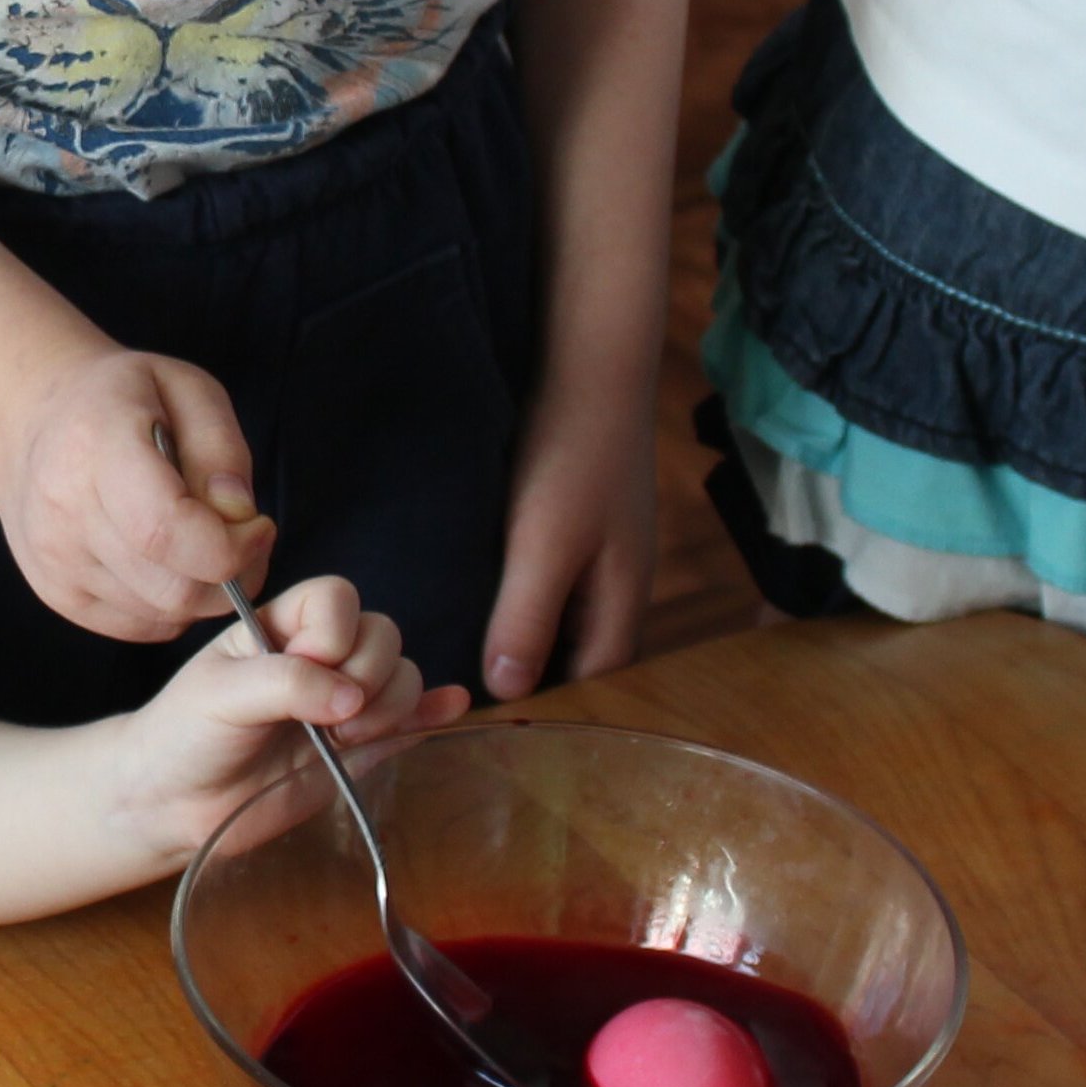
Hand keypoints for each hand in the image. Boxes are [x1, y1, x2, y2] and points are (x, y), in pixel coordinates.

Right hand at [0, 348, 276, 637]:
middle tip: (246, 538)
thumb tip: (239, 515)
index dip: (232, 546)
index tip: (259, 525)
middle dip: (233, 576)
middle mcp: (63, 512)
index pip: (166, 531)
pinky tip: (169, 560)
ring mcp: (54, 561)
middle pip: (173, 587)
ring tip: (204, 542)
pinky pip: (141, 626)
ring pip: (162, 614)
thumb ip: (220, 448)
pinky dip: (172, 605)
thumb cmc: (118, 399)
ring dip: (204, 591)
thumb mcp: (185, 387)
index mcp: (95, 447)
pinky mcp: (56, 593)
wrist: (28, 420)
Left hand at [117, 575, 469, 864]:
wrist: (175, 805)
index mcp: (279, 626)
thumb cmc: (185, 736)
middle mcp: (317, 657)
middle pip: (382, 634)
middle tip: (327, 718)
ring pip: (403, 677)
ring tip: (343, 739)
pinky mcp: (361, 748)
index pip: (337, 597)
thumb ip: (285, 684)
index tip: (304, 669)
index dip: (333, 633)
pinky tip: (451, 707)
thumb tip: (350, 698)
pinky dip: (433, 713)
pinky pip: (413, 721)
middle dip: (367, 675)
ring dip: (390, 707)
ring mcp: (342, 702)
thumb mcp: (220, 697)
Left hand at [481, 388, 657, 699]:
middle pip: (581, 652)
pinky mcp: (578, 517)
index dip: (546, 706)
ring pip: (565, 613)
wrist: (589, 364)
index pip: (592, 682)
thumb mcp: (545, 542)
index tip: (484, 722)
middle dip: (536, 674)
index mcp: (623, 601)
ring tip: (463, 647)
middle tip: (465, 692)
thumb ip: (528, 615)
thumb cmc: (572, 453)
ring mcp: (603, 549)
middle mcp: (619, 582)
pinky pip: (553, 574)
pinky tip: (478, 586)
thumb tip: (509, 689)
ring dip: (526, 630)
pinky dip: (522, 589)